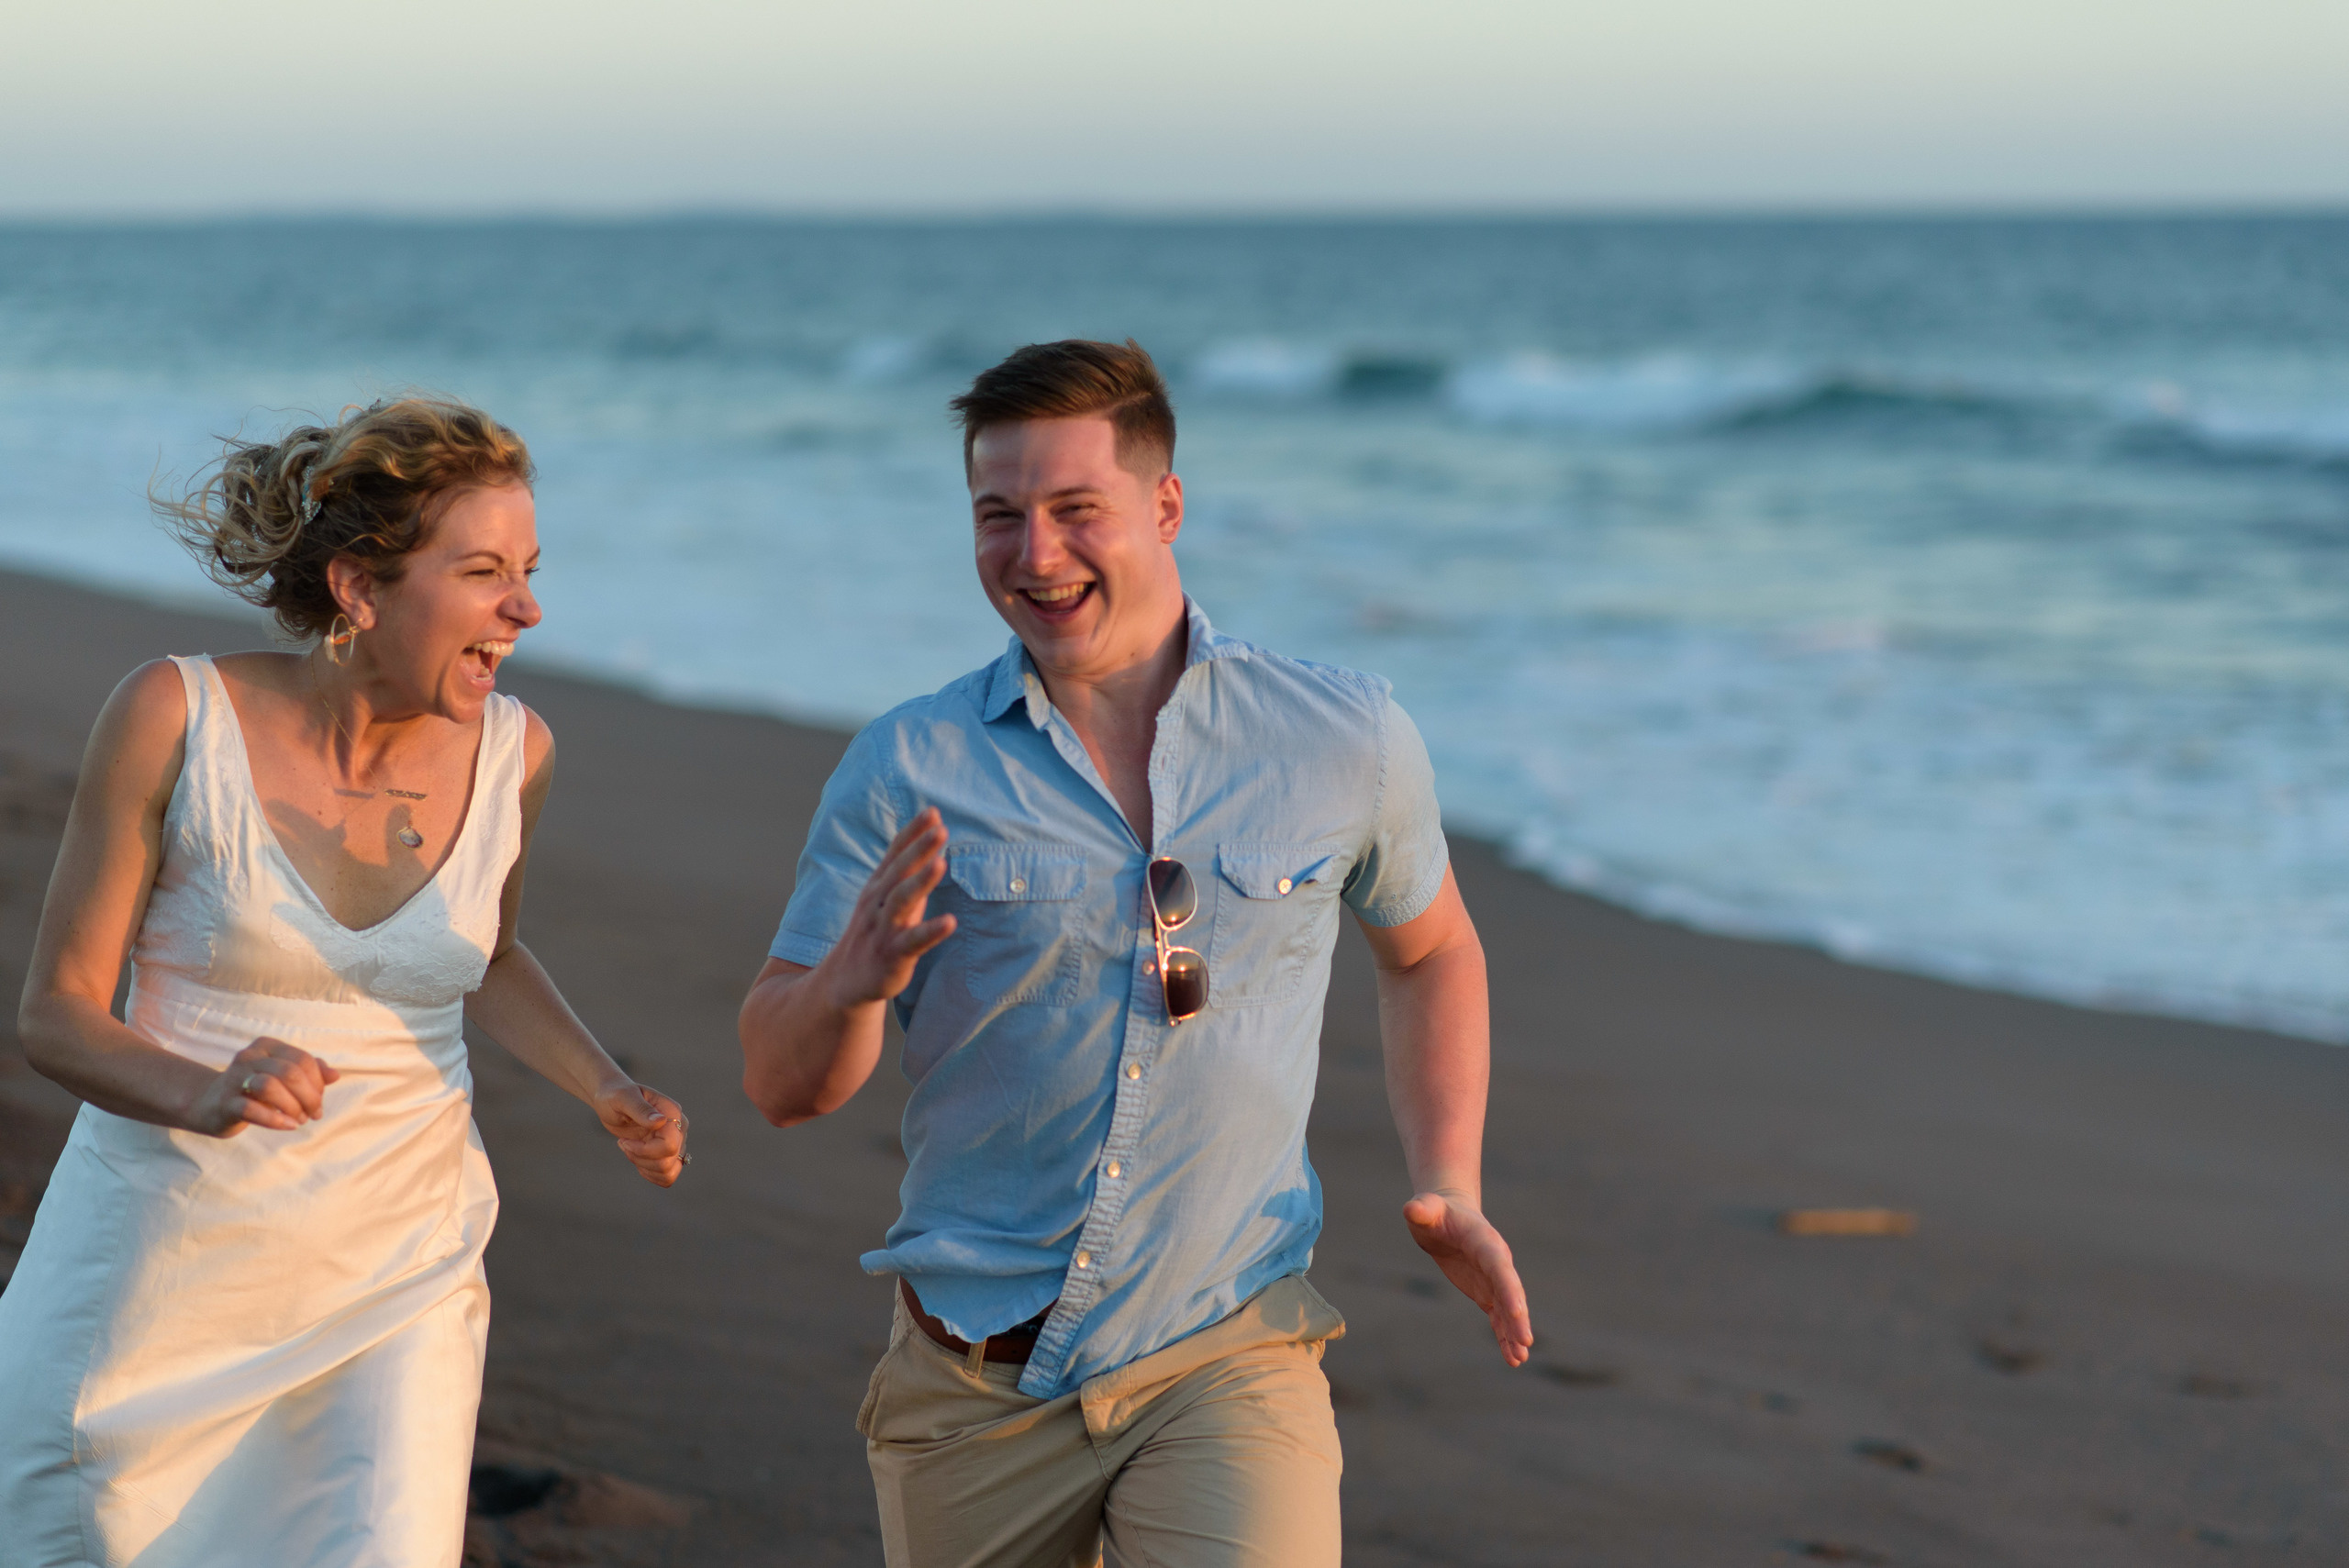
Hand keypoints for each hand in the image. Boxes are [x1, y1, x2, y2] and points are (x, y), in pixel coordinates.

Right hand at [186, 1037, 340, 1137]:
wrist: (212, 1105)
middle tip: (314, 1114)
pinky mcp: (225, 1101)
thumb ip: (310, 1072)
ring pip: (270, 1086)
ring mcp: (234, 1078)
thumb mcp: (283, 1077)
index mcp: (267, 1045)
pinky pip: (251, 1109)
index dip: (317, 1083)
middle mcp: (249, 1056)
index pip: (303, 1060)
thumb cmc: (256, 1089)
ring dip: (292, 1107)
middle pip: (289, 1073)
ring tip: (300, 1120)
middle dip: (309, 1097)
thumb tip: (335, 1075)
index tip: (318, 1102)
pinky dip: (275, 1119)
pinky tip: (289, 1126)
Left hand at [596, 1081, 686, 1186]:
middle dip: (640, 1158)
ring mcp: (676, 1141)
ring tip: (629, 1150)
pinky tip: (635, 1158)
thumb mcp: (622, 1098)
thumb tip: (660, 1121)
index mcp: (672, 1112)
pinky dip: (650, 1174)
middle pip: (669, 1160)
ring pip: (670, 1171)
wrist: (611, 1101)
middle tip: (624, 1144)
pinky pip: (667, 1175)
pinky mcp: (668, 1152)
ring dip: (645, 1167)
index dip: (645, 1151)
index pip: (670, 1145)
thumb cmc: (615, 1095)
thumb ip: (640, 1109)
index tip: (623, 1141)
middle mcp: (679, 1128)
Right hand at [822, 808, 956, 1009]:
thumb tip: (932, 843)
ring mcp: (883, 929)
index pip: (895, 853)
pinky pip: (913, 942)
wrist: (846, 982)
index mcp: (878, 887)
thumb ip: (906, 872)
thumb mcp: (886, 899)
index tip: (933, 812)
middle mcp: (877, 903)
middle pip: (899, 871)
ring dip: (921, 882)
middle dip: (919, 849)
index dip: (912, 832)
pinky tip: (951, 922)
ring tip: (942, 864)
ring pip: (902, 901)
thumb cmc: (875, 933)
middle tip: (940, 829)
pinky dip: (931, 931)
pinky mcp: (892, 955)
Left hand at [1403, 1188, 1533, 1365]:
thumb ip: (1421, 1209)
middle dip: (1518, 1318)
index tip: (1517, 1311)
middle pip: (1510, 1292)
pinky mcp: (1487, 1293)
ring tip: (1519, 1358)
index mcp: (1485, 1242)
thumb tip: (1411, 1209)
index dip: (1508, 1289)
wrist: (1447, 1216)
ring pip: (1508, 1309)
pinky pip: (1499, 1318)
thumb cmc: (1436, 1211)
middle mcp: (1497, 1262)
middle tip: (1525, 1342)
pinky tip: (1512, 1358)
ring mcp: (1494, 1280)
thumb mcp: (1426, 1209)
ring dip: (1514, 1332)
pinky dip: (1505, 1336)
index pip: (1499, 1267)